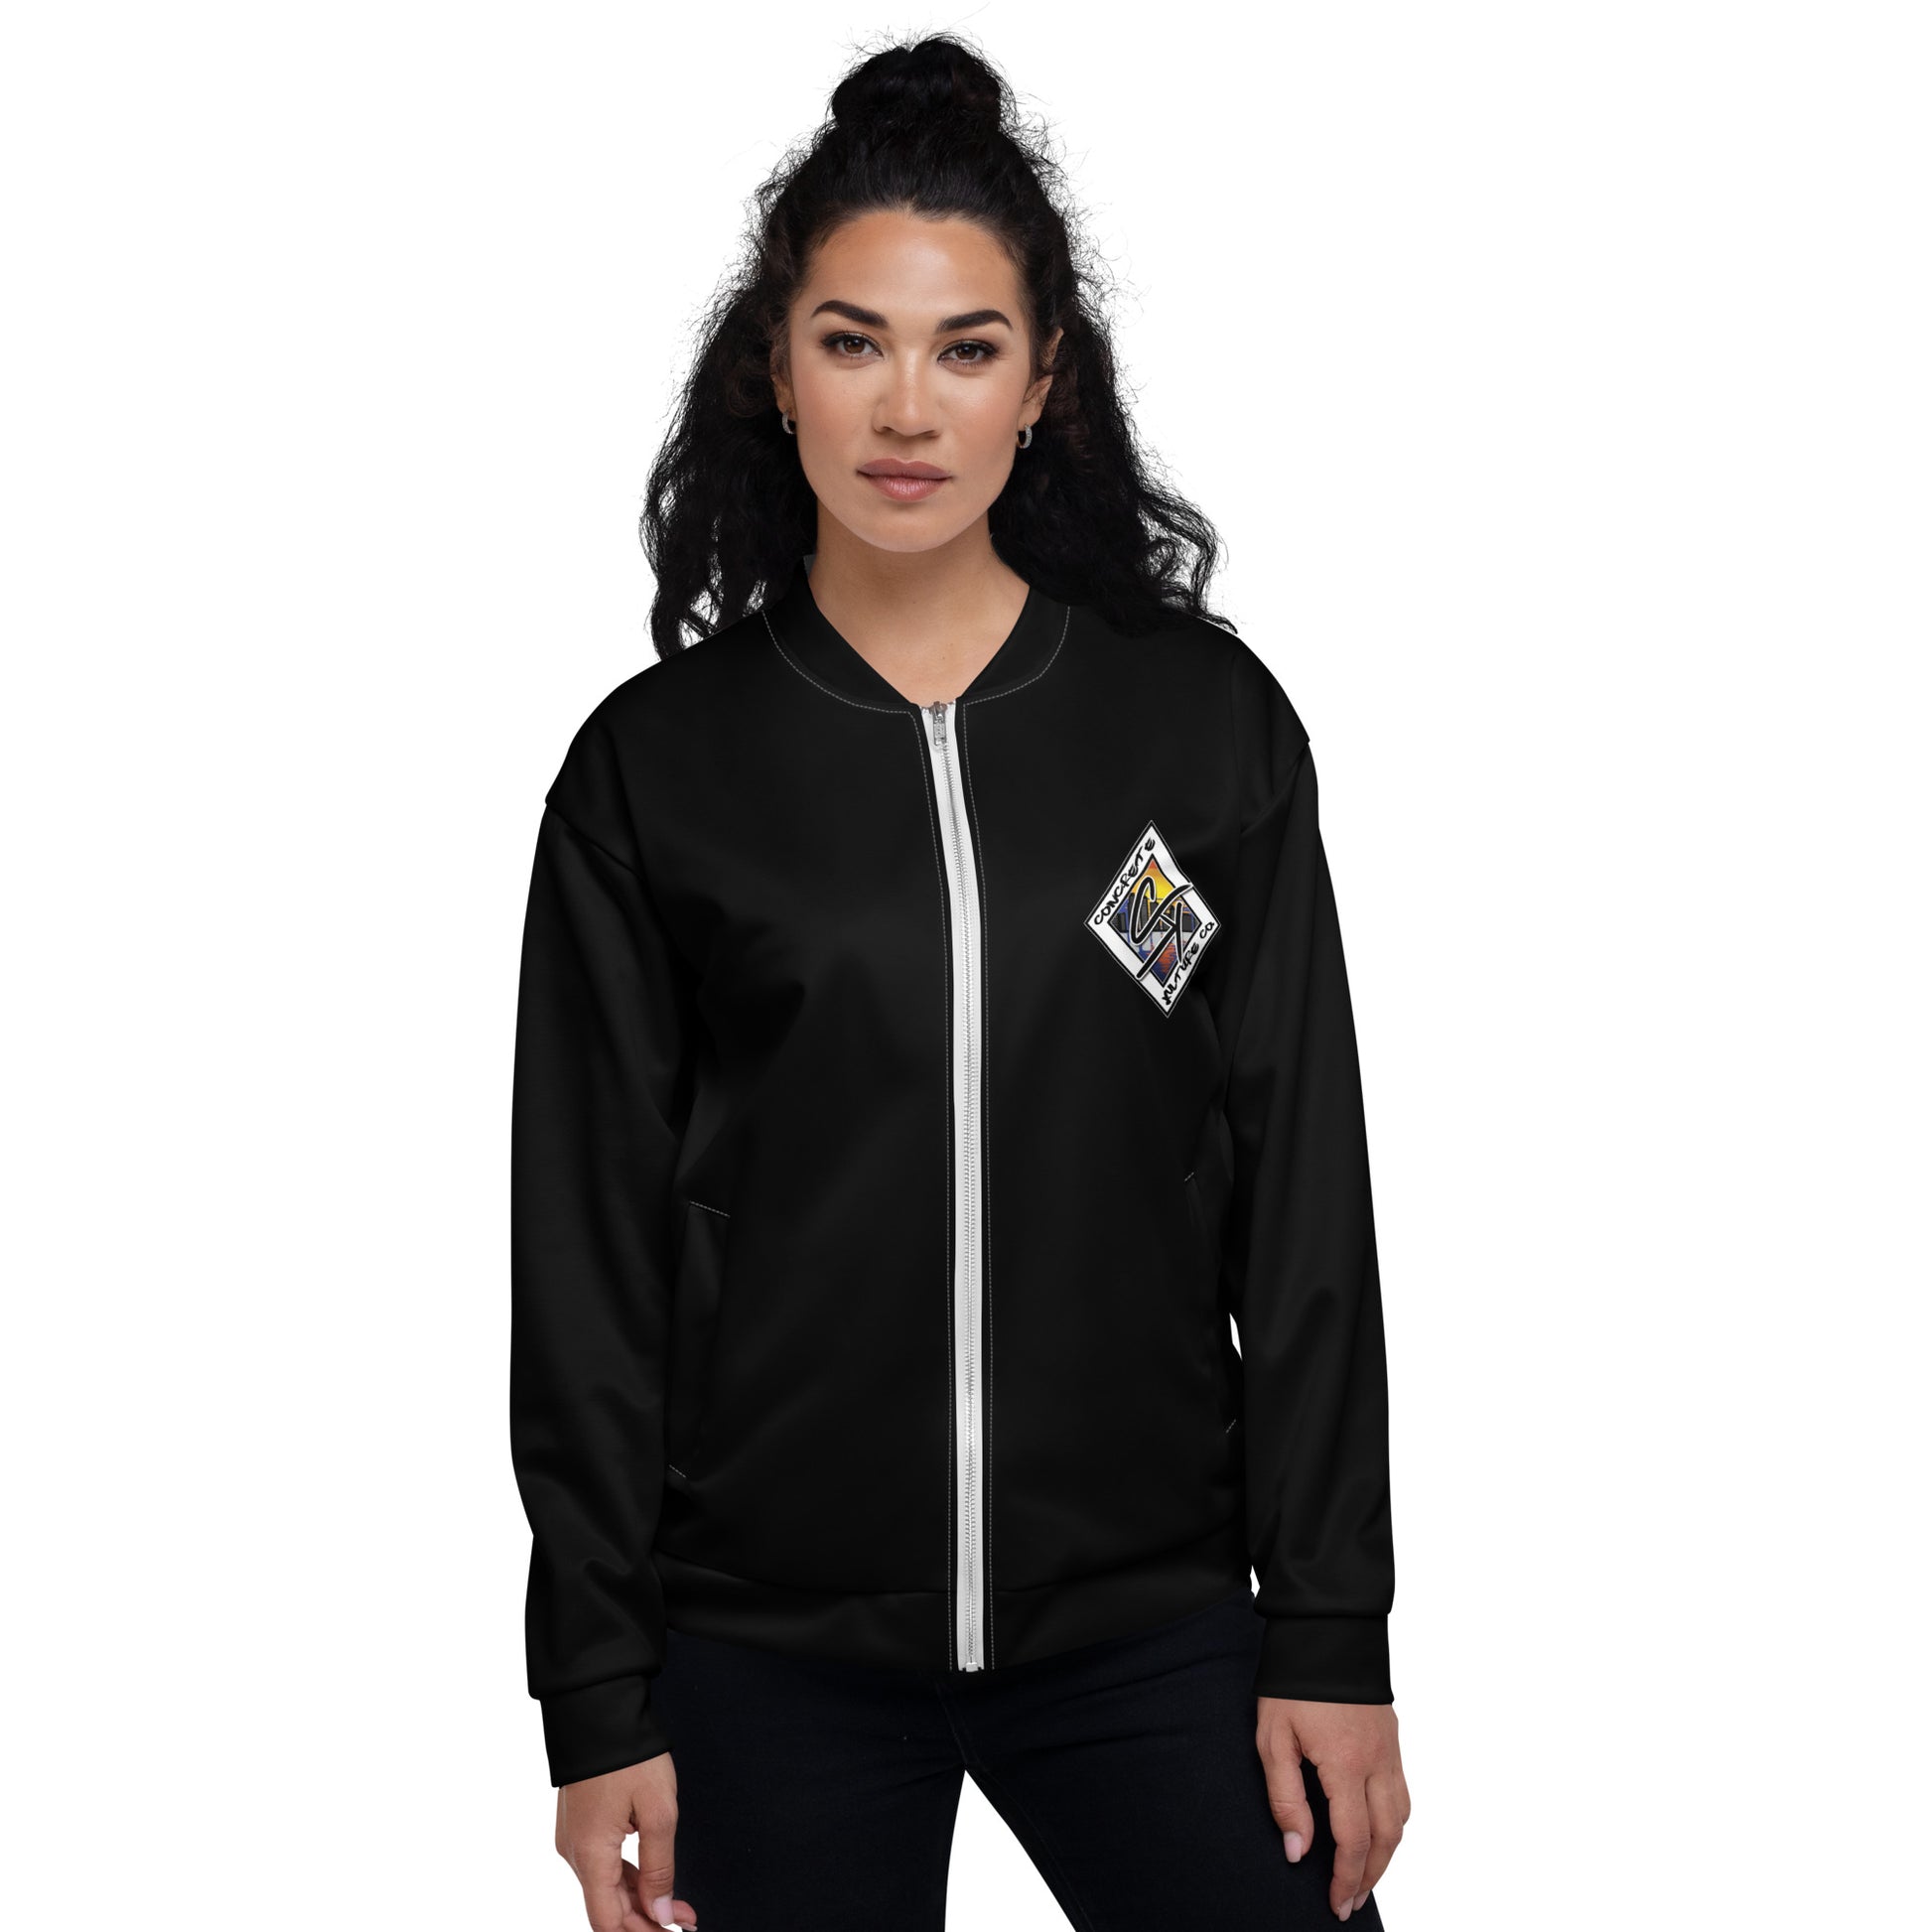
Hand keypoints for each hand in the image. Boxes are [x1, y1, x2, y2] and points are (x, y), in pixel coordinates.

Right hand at [554, 1751, 696, 1931]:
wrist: (600, 1709)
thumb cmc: (630, 1755)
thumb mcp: (658, 1811)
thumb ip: (659, 1868)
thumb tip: (661, 1914)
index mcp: (589, 1854)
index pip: (608, 1921)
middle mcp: (574, 1853)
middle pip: (608, 1908)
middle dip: (648, 1919)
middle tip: (687, 1920)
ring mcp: (575, 1839)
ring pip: (606, 1888)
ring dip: (641, 1901)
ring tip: (680, 1907)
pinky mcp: (580, 1827)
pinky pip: (603, 1865)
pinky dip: (629, 1878)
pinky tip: (654, 1881)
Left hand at [1256, 1698, 1408, 1921]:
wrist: (1327, 1629)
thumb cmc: (1293, 1683)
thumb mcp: (1273, 1739)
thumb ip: (1285, 1798)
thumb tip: (1298, 1851)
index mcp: (1346, 1764)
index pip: (1354, 1840)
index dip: (1346, 1878)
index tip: (1336, 1903)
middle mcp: (1378, 1762)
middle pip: (1386, 1838)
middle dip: (1370, 1876)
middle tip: (1351, 1902)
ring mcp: (1390, 1750)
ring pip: (1401, 1818)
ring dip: (1386, 1853)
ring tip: (1364, 1875)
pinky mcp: (1393, 1738)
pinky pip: (1403, 1793)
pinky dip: (1393, 1822)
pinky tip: (1376, 1829)